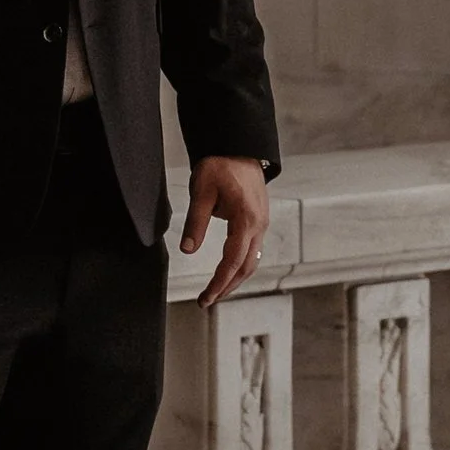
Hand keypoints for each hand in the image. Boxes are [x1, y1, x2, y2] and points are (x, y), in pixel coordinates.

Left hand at [182, 156, 268, 310]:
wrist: (238, 148)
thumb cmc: (220, 166)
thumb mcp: (201, 191)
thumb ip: (195, 222)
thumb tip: (187, 250)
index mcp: (246, 220)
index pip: (232, 262)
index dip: (219, 283)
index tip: (205, 298)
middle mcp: (259, 226)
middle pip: (245, 267)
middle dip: (227, 287)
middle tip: (206, 301)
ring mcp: (261, 224)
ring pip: (251, 261)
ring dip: (235, 279)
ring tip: (215, 292)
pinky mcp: (258, 221)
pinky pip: (252, 250)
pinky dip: (240, 266)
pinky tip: (228, 272)